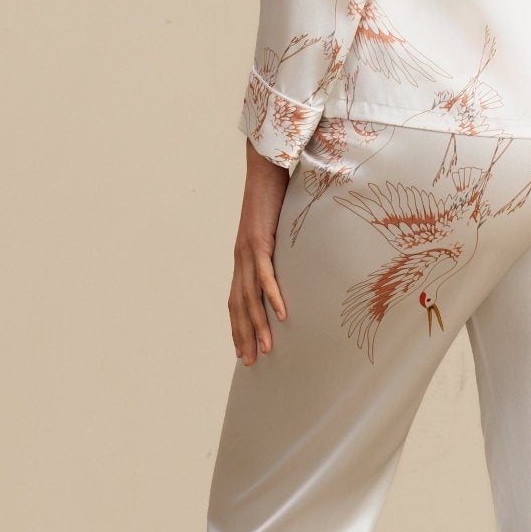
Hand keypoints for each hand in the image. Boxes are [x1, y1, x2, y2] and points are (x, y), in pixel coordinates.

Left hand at [229, 139, 290, 364]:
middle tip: (250, 362)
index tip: (243, 350)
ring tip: (266, 349)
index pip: (236, 300)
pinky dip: (272, 296)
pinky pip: (266, 275)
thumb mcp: (276, 231)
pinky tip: (281, 315)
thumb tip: (294, 265)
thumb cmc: (272, 198)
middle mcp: (241, 259)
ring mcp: (248, 251)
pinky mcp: (260, 241)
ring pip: (250, 297)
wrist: (264, 169)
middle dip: (244, 335)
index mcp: (243, 259)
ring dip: (257, 325)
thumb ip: (279, 250)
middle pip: (239, 306)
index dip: (237, 327)